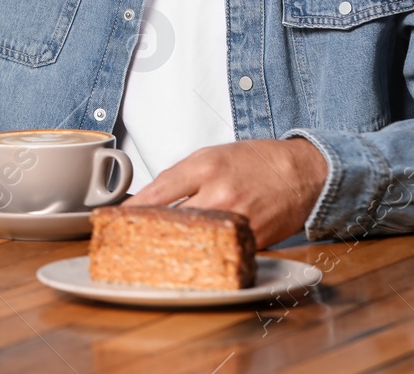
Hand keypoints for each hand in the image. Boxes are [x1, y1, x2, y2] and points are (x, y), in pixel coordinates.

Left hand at [125, 138, 327, 247]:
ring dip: (173, 249)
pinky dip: (204, 255)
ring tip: (155, 254)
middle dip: (148, 233)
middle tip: (129, 242)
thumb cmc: (255, 161)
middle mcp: (219, 193)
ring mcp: (236, 220)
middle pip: (172, 221)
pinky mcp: (251, 241)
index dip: (131, 211)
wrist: (301, 173)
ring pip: (194, 241)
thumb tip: (150, 200)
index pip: (157, 192)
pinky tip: (192, 258)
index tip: (113, 221)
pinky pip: (219, 251)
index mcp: (205, 166)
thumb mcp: (211, 155)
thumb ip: (180, 176)